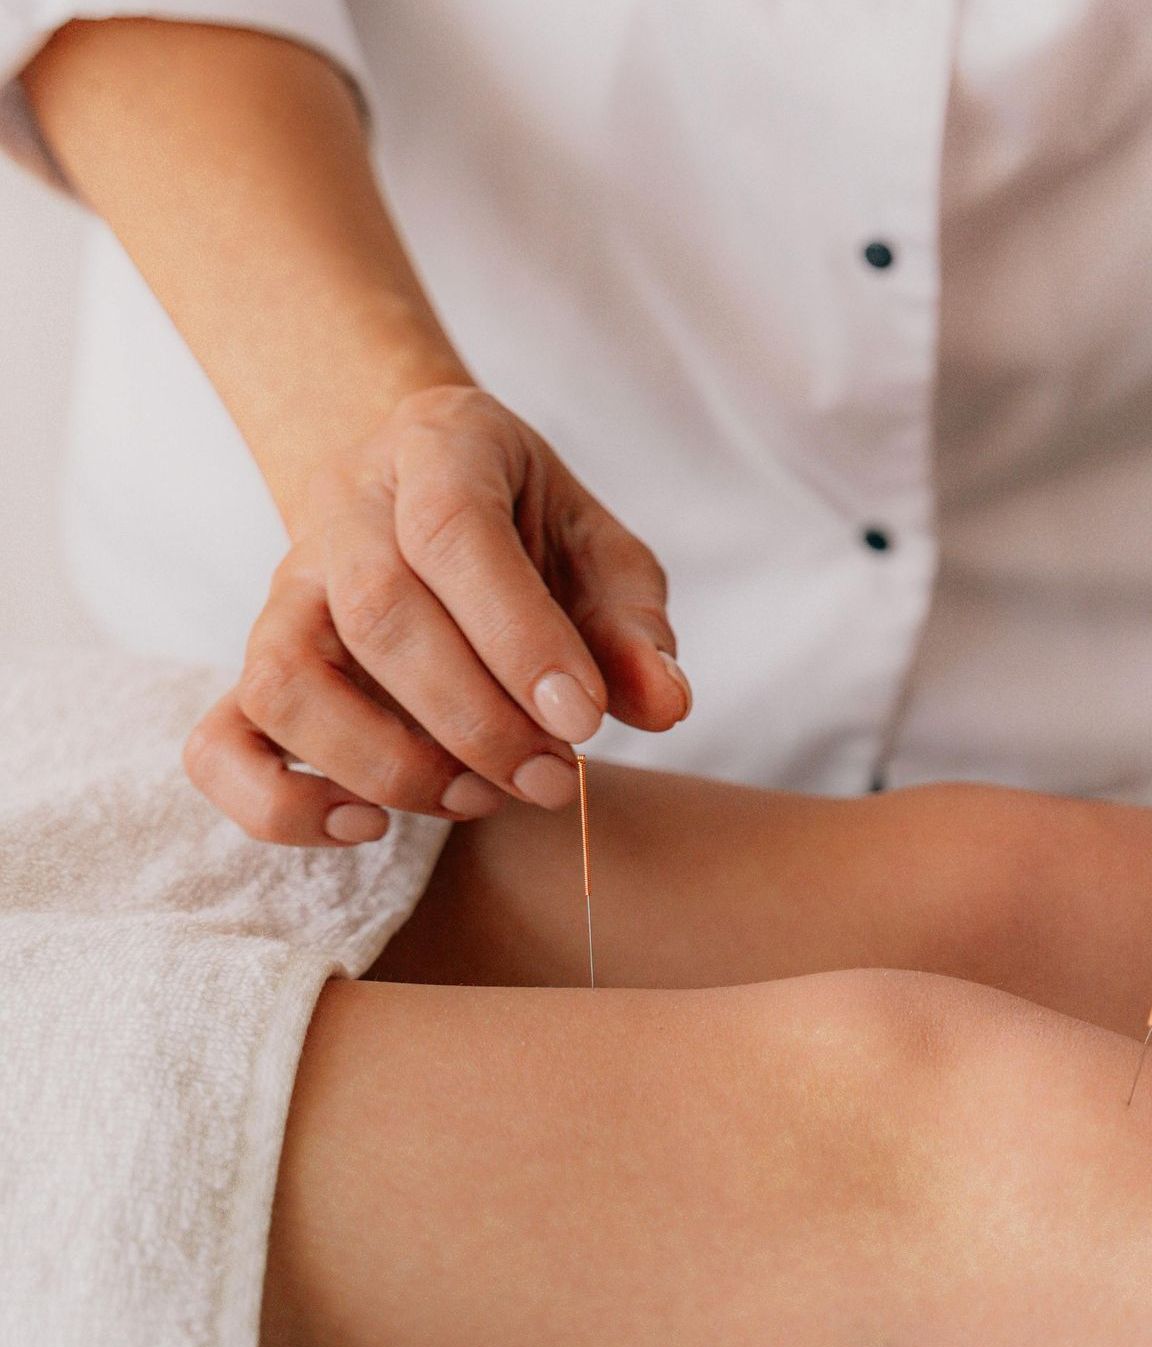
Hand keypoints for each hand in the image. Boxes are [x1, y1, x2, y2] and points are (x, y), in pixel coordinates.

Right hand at [184, 386, 691, 844]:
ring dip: (392, 764)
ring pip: (287, 683)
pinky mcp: (258, 670)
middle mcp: (342, 512)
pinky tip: (372, 825)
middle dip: (478, 721)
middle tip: (557, 777)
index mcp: (439, 449)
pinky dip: (282, 804)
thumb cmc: (534, 537)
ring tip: (486, 797)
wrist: (431, 502)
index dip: (517, 637)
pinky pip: (219, 746)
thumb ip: (635, 628)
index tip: (584, 720)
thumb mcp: (605, 558)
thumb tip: (665, 706)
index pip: (453, 533)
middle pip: (377, 616)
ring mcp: (284, 593)